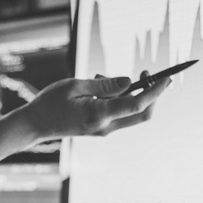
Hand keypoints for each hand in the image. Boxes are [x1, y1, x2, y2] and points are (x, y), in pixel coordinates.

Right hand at [17, 74, 170, 140]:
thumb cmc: (51, 102)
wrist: (36, 125)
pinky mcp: (101, 128)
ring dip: (127, 92)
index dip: (155, 91)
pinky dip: (117, 98)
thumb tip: (128, 81)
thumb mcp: (75, 85)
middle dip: (151, 94)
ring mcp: (104, 130)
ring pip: (131, 112)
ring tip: (99, 77)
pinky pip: (119, 112)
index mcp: (99, 115)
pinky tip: (97, 87)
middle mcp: (106, 127)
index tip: (166, 78)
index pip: (137, 104)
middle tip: (147, 72)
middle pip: (142, 114)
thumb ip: (104, 85)